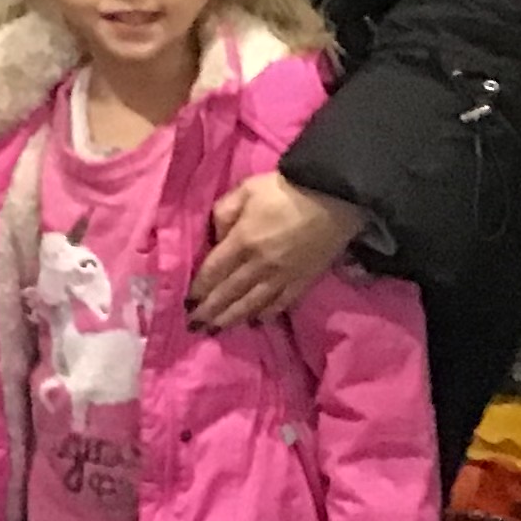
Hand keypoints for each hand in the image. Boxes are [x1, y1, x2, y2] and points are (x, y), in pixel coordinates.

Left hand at [187, 173, 363, 328]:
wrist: (334, 198)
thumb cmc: (284, 190)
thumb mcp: (245, 190)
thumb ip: (223, 213)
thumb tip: (215, 238)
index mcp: (243, 241)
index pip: (214, 271)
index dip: (199, 289)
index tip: (186, 303)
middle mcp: (260, 265)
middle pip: (230, 293)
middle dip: (210, 311)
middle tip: (195, 326)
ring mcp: (283, 276)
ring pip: (253, 304)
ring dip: (232, 318)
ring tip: (217, 330)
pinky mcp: (304, 281)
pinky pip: (281, 304)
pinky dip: (266, 315)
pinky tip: (255, 322)